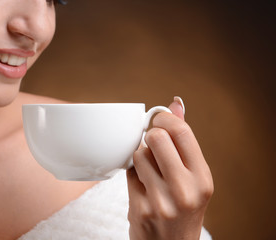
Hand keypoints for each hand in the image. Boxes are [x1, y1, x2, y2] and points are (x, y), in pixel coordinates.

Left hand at [126, 97, 213, 239]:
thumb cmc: (184, 207)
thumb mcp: (193, 177)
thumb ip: (184, 140)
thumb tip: (175, 103)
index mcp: (203, 178)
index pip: (182, 132)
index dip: (165, 118)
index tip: (159, 119)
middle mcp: (185, 190)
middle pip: (156, 138)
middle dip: (151, 135)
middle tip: (153, 143)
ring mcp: (161, 201)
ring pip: (139, 153)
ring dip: (141, 156)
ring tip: (150, 170)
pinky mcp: (140, 208)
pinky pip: (129, 173)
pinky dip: (134, 174)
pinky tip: (143, 186)